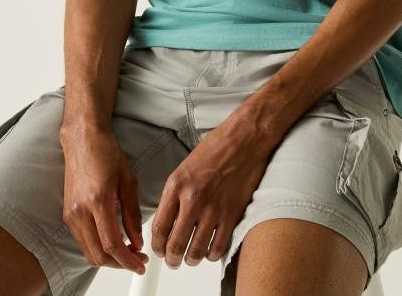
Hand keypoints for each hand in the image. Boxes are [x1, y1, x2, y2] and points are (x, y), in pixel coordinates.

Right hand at [59, 124, 149, 274]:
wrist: (83, 140)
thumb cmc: (105, 153)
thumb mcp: (128, 181)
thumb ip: (132, 214)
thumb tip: (137, 240)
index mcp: (97, 201)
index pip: (112, 244)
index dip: (128, 260)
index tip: (140, 263)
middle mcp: (80, 211)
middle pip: (98, 255)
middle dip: (119, 263)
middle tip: (137, 259)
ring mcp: (70, 215)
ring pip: (89, 252)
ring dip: (108, 258)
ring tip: (128, 252)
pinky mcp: (67, 215)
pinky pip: (82, 241)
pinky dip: (98, 248)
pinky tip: (113, 241)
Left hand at [151, 120, 271, 269]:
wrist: (244, 140)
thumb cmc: (216, 148)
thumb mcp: (185, 168)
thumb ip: (175, 195)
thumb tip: (168, 221)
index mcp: (176, 186)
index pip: (159, 228)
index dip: (157, 246)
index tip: (159, 250)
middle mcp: (192, 199)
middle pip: (175, 245)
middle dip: (171, 259)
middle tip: (173, 261)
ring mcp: (213, 209)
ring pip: (196, 251)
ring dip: (191, 260)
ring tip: (191, 258)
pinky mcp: (232, 214)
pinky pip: (218, 247)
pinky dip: (212, 255)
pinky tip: (210, 250)